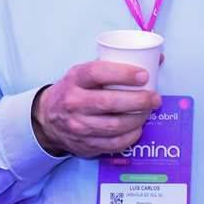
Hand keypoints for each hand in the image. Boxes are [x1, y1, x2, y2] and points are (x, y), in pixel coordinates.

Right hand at [31, 61, 159, 158]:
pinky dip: (130, 136)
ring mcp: (78, 126)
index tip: (143, 75)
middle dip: (137, 100)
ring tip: (149, 111)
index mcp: (74, 79)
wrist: (48, 118)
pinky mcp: (85, 144)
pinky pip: (112, 144)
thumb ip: (114, 66)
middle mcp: (74, 102)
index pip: (97, 73)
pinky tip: (138, 128)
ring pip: (113, 125)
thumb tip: (156, 58)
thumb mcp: (84, 72)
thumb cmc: (74, 90)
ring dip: (137, 119)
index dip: (122, 74)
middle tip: (154, 97)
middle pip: (108, 102)